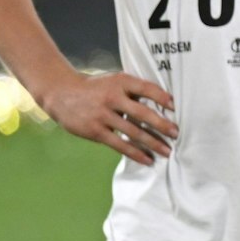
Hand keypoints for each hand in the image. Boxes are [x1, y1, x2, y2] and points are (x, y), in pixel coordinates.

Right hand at [37, 71, 176, 166]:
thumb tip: (164, 102)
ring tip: (167, 151)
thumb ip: (134, 89)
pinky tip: (147, 159)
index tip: (176, 107)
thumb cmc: (97, 88)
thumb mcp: (115, 81)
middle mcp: (112, 97)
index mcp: (121, 82)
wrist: (62, 93)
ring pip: (133, 132)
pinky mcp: (96, 131)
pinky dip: (135, 153)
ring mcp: (103, 115)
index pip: (146, 88)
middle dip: (162, 125)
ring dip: (152, 143)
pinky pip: (119, 144)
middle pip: (142, 113)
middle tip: (177, 133)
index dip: (162, 97)